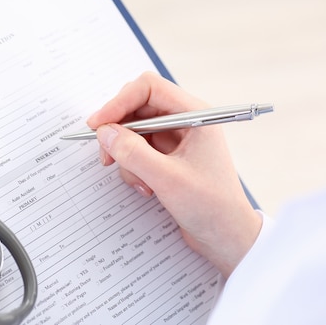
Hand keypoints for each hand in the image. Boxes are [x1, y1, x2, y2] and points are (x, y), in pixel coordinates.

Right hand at [87, 72, 261, 277]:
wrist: (227, 238)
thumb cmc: (211, 206)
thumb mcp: (167, 179)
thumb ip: (133, 153)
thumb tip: (104, 132)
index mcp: (194, 115)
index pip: (148, 89)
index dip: (119, 102)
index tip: (98, 124)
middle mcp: (184, 121)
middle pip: (137, 109)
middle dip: (119, 132)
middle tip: (106, 155)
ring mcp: (175, 140)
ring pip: (133, 132)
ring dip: (127, 157)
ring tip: (140, 182)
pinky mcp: (167, 158)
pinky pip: (138, 151)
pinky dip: (133, 168)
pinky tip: (147, 188)